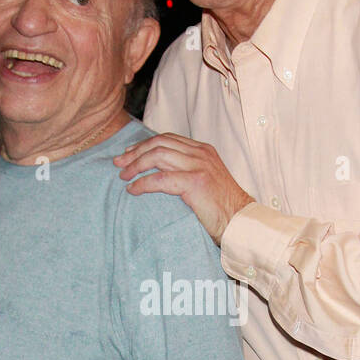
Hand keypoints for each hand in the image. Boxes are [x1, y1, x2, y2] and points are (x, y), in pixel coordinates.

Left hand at [114, 134, 252, 243]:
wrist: (241, 220)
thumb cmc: (223, 207)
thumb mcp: (206, 180)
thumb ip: (188, 171)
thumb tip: (161, 173)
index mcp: (203, 150)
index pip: (168, 139)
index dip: (145, 145)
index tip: (129, 154)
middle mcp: (200, 153)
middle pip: (159, 143)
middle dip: (135, 152)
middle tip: (119, 163)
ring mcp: (198, 166)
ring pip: (158, 156)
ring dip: (136, 165)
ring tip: (123, 176)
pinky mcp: (194, 182)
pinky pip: (160, 178)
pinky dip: (143, 183)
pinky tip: (133, 189)